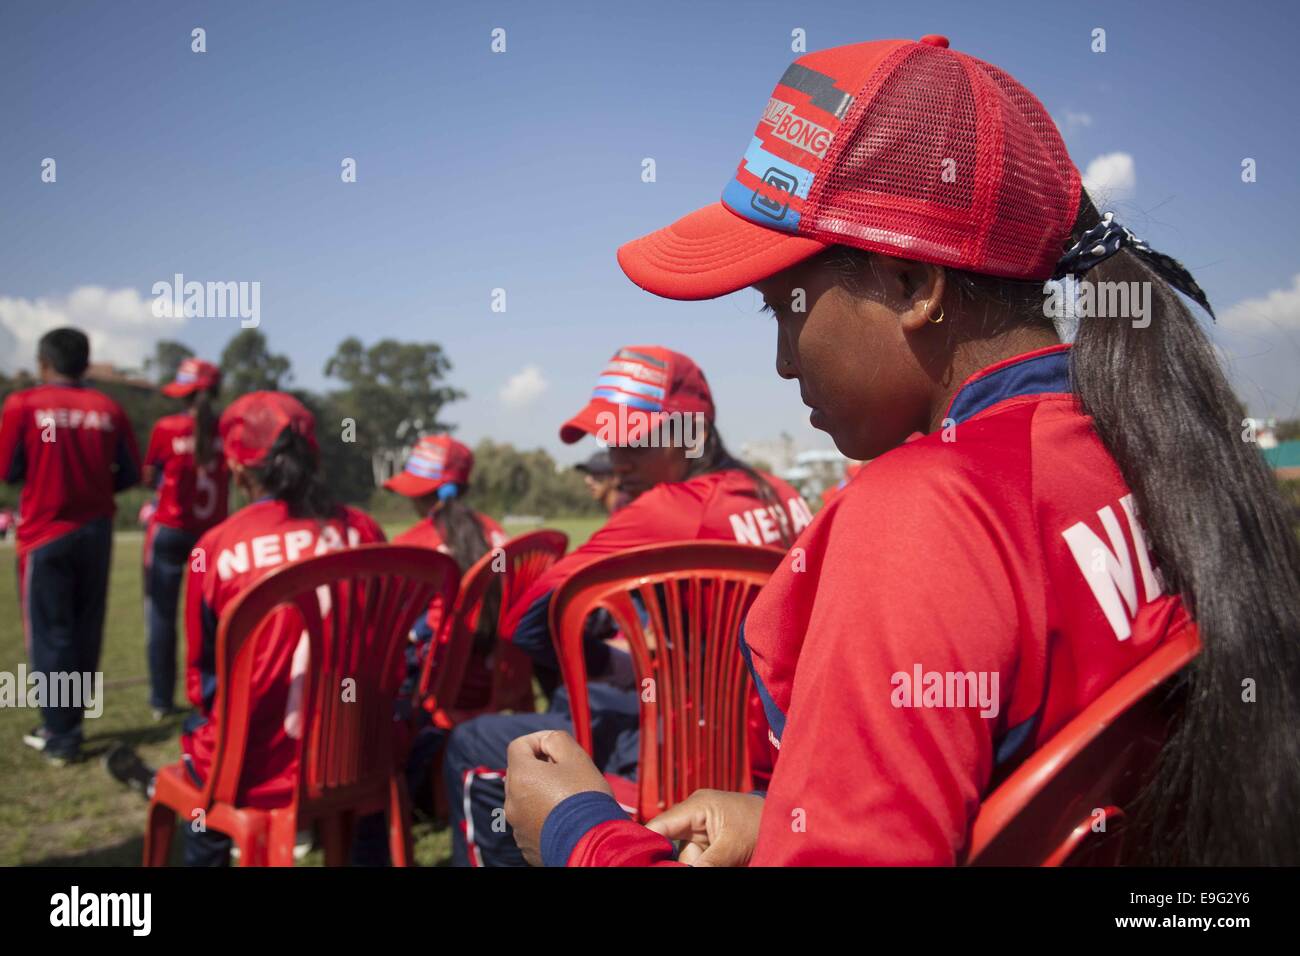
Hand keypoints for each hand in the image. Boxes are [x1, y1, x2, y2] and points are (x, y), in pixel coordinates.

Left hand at [504, 730, 613, 865]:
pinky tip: (563, 818)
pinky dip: (541, 814)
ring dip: (540, 791)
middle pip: (520, 772)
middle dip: (539, 766)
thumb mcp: (577, 758)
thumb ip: (557, 740)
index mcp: (521, 776)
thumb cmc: (586, 798)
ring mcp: (516, 825)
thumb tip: (546, 742)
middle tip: (566, 772)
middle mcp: (512, 801)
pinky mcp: (525, 844)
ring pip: (524, 797)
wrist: (593, 845)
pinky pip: (529, 820)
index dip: (538, 740)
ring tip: (567, 797)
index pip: (518, 745)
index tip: (557, 748)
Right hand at [645, 789, 764, 866]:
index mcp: (696, 806)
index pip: (660, 825)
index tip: (639, 859)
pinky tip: (718, 863)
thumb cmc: (762, 824)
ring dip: (695, 865)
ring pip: (685, 857)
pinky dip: (703, 864)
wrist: (786, 824)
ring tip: (722, 861)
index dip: (646, 842)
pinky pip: (697, 859)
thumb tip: (685, 872)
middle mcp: (693, 817)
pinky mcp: (710, 843)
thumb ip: (707, 863)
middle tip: (703, 862)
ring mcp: (701, 830)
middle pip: (671, 846)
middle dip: (678, 862)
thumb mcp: (732, 847)